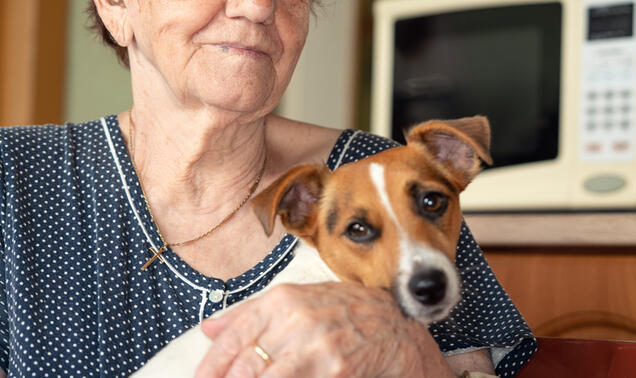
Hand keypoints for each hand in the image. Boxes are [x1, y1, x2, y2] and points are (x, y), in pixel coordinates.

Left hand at [194, 282, 455, 377]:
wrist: (394, 328)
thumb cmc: (345, 313)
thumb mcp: (299, 301)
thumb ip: (251, 314)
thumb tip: (208, 329)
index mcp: (283, 299)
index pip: (233, 336)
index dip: (211, 365)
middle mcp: (295, 318)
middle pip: (244, 364)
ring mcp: (315, 345)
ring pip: (264, 376)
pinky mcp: (333, 369)